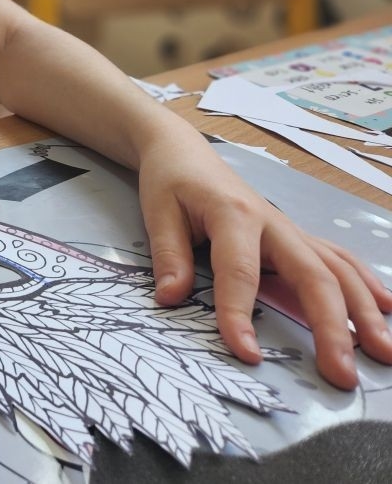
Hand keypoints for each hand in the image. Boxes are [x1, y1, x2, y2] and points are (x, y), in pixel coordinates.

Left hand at [138, 138, 391, 388]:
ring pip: (336, 270)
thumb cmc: (172, 182)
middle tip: (342, 374)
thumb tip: (171, 298)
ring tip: (385, 352)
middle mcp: (273, 223)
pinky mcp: (294, 237)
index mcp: (233, 215)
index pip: (240, 271)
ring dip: (363, 311)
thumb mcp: (158, 212)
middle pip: (312, 275)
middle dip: (330, 327)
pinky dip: (365, 285)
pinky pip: (337, 259)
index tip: (246, 354)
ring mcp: (289, 231)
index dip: (241, 314)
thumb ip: (169, 256)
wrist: (184, 152)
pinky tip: (387, 310)